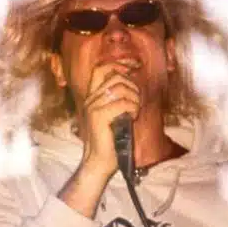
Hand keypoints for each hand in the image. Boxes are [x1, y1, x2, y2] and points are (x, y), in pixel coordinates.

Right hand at [78, 60, 140, 177]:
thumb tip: (133, 86)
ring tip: (135, 111)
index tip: (133, 67)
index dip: (117, 65)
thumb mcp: (114, 115)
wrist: (98, 162)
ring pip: (120, 89)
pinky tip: (132, 118)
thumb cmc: (110, 141)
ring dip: (134, 98)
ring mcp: (93, 107)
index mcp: (92, 97)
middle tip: (137, 101)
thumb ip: (118, 100)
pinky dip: (133, 109)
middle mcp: (90, 99)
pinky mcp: (99, 117)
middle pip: (115, 77)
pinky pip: (123, 104)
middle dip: (132, 86)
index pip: (100, 69)